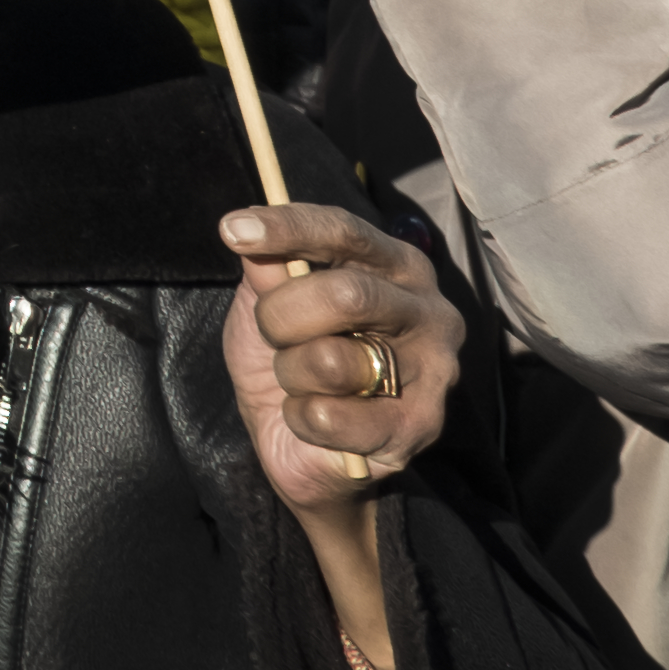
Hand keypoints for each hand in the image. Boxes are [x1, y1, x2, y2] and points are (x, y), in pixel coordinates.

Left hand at [221, 202, 454, 509]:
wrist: (304, 442)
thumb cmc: (293, 356)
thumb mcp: (266, 305)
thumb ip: (266, 268)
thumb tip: (247, 229)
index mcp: (397, 265)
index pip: (344, 232)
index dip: (289, 227)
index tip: (234, 229)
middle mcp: (429, 311)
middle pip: (345, 296)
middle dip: (281, 317)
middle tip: (270, 335)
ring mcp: (434, 370)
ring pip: (332, 360)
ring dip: (291, 373)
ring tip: (301, 380)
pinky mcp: (420, 426)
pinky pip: (328, 415)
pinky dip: (299, 416)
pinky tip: (313, 417)